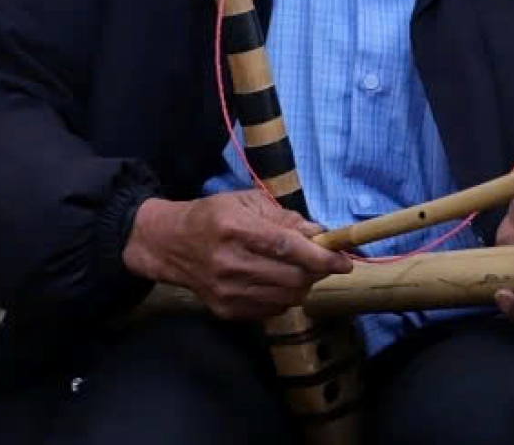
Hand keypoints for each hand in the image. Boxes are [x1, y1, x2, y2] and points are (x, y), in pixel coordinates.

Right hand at [122, 191, 351, 319]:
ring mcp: (226, 291)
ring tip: (297, 270)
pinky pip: (271, 311)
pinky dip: (284, 298)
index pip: (286, 246)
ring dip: (302, 285)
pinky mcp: (225, 311)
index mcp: (235, 228)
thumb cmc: (213, 216)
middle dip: (315, 272)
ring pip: (286, 298)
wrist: (169, 245)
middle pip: (291, 277)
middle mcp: (230, 262)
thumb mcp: (246, 202)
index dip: (320, 256)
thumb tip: (321, 233)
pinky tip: (276, 282)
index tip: (344, 261)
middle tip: (321, 262)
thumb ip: (285, 217)